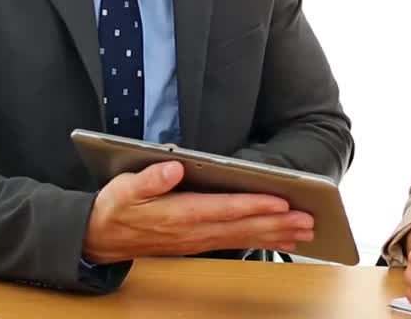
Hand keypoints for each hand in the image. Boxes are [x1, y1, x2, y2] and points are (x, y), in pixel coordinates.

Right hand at [82, 161, 314, 264]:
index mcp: (178, 214)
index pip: (223, 209)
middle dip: (278, 223)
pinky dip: (262, 241)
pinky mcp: (200, 242)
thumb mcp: (123, 188)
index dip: (254, 205)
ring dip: (276, 235)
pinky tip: (282, 239)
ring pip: (244, 238)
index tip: (281, 201)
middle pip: (243, 226)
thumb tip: (173, 168)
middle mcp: (193, 231)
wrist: (101, 239)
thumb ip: (149, 178)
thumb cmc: (116, 209)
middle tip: (309, 220)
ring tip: (305, 231)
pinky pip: (238, 243)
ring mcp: (199, 240)